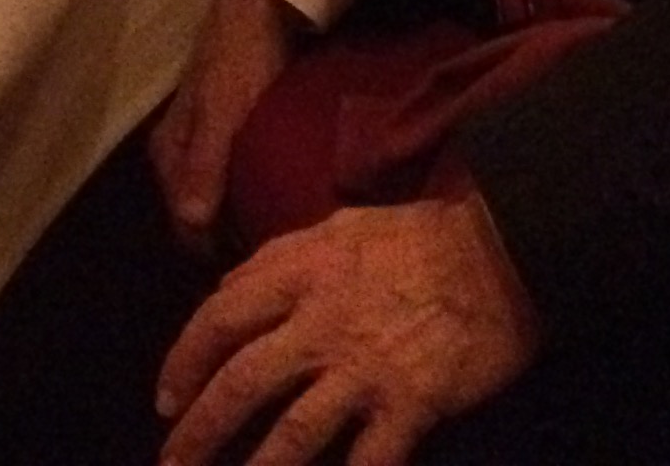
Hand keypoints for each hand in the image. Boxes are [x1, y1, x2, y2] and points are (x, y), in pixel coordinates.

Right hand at [149, 0, 298, 248]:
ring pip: (218, 197)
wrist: (264, 2)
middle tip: (275, 251)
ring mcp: (204, 140)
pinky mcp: (230, 130)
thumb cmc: (241, 60)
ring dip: (243, 215)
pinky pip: (235, 177)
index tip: (256, 266)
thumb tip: (191, 221)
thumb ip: (205, 165)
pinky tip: (279, 196)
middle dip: (230, 236)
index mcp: (167, 151)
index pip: (184, 224)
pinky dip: (252, 191)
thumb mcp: (223, 112)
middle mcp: (179, 151)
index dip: (215, 248)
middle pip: (199, 215)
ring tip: (282, 230)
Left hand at [154, 194, 539, 465]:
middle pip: (242, 383)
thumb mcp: (338, 227)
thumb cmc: (421, 236)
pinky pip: (367, 462)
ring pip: (292, 433)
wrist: (503, 251)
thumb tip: (232, 292)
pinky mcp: (411, 404)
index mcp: (300, 272)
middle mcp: (321, 323)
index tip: (166, 398)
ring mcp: (365, 368)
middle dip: (199, 430)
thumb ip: (281, 261)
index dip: (183, 362)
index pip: (219, 319)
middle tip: (171, 462)